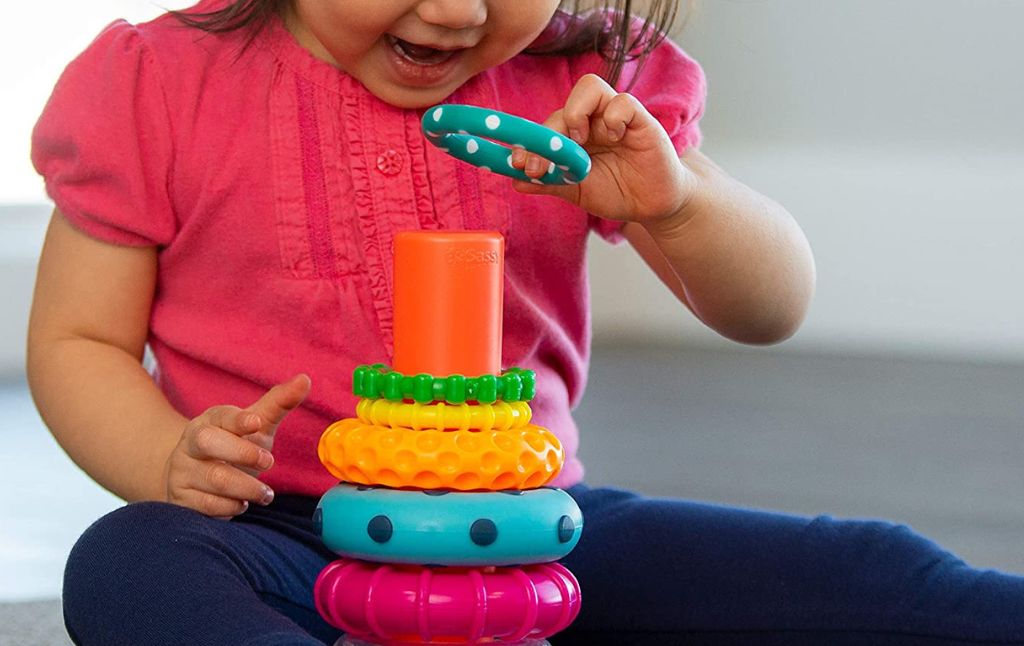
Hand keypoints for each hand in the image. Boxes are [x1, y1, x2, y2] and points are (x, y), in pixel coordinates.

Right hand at [164, 374, 310, 518]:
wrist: (194, 478)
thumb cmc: (232, 446)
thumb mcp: (255, 424)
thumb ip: (279, 403)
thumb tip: (305, 379)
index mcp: (210, 421)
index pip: (221, 415)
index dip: (238, 419)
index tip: (257, 423)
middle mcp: (190, 443)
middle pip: (208, 442)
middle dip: (242, 452)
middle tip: (269, 461)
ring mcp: (182, 471)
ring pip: (213, 478)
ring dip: (246, 487)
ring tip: (265, 493)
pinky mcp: (180, 498)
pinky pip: (206, 505)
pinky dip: (230, 507)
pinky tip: (241, 503)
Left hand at [511, 73, 697, 226]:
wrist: (652, 205)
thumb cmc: (616, 192)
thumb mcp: (577, 191)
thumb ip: (550, 182)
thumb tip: (515, 182)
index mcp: (573, 135)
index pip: (546, 126)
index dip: (528, 141)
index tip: (517, 163)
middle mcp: (591, 120)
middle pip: (562, 107)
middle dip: (547, 136)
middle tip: (542, 167)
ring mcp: (615, 117)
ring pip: (589, 86)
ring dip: (576, 112)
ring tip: (580, 142)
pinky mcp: (641, 120)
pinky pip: (623, 102)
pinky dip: (613, 117)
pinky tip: (615, 138)